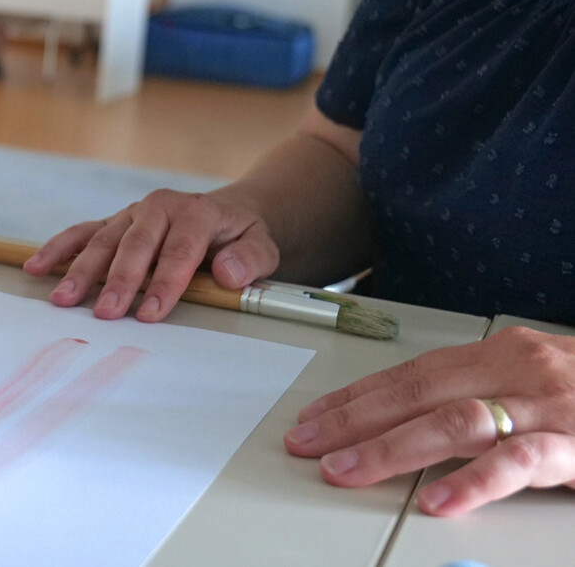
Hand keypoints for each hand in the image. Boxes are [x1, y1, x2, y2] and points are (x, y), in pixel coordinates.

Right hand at [23, 189, 279, 320]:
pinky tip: (37, 266)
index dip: (164, 283)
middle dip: (118, 281)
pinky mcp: (114, 223)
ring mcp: (132, 214)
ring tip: (63, 298)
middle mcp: (158, 208)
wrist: (227, 213)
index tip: (151, 314)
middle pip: (134, 246)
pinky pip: (82, 234)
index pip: (178, 251)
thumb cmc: (240, 235)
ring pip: (103, 241)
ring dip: (80, 271)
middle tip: (106, 313)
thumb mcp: (262, 244)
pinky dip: (58, 249)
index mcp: (195, 212)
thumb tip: (229, 272)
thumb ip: (249, 258)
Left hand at [284, 327, 574, 515]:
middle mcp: (518, 370)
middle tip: (304, 444)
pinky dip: (473, 483)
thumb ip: (483, 392)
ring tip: (345, 471)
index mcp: (502, 352)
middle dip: (352, 420)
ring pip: (453, 423)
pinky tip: (436, 502)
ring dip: (390, 449)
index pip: (410, 373)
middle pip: (416, 394)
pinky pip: (519, 463)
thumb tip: (412, 416)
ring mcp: (549, 406)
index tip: (312, 416)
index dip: (356, 396)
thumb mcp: (539, 379)